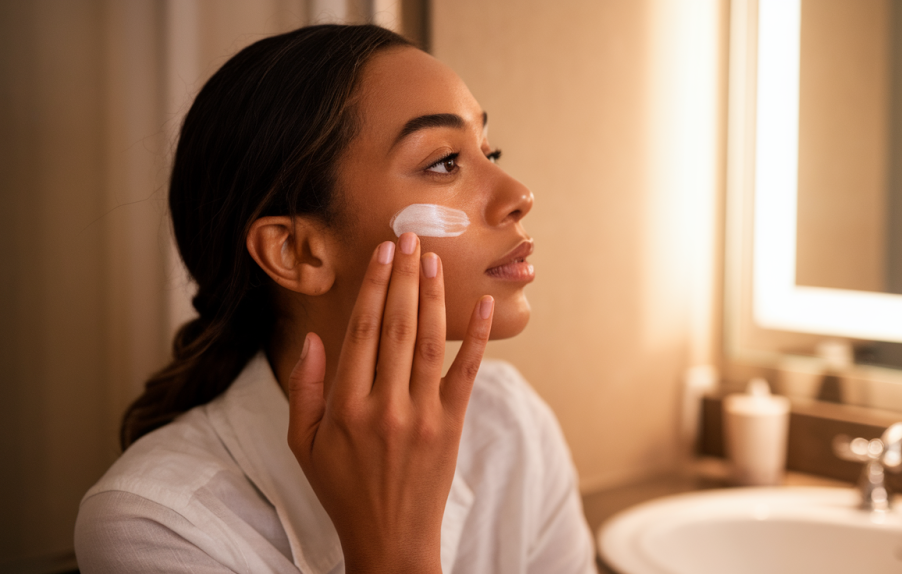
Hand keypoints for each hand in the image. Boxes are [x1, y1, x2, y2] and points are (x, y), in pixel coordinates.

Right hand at [285, 233, 492, 573]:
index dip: (372, 286)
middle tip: (410, 239)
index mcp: (345, 407)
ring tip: (435, 259)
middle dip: (403, 277)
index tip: (381, 253)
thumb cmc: (342, 489)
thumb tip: (312, 338)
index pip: (360, 332)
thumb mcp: (304, 445)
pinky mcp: (451, 425)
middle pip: (395, 326)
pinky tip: (485, 305)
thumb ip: (304, 390)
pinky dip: (476, 337)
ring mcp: (422, 415)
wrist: (390, 538)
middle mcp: (384, 406)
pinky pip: (467, 373)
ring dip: (433, 296)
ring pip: (428, 342)